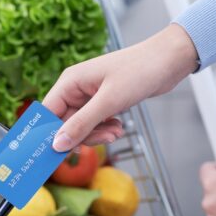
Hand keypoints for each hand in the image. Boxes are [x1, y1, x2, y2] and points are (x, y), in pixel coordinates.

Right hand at [44, 24, 197, 151]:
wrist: (167, 62)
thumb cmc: (138, 72)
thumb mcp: (108, 102)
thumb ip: (81, 125)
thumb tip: (57, 145)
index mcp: (70, 82)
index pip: (48, 113)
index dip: (49, 133)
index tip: (55, 153)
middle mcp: (76, 89)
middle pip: (65, 123)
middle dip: (83, 136)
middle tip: (105, 139)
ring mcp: (89, 97)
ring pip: (82, 127)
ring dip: (97, 134)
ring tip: (116, 132)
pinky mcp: (102, 103)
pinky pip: (95, 124)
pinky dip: (105, 129)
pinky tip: (118, 126)